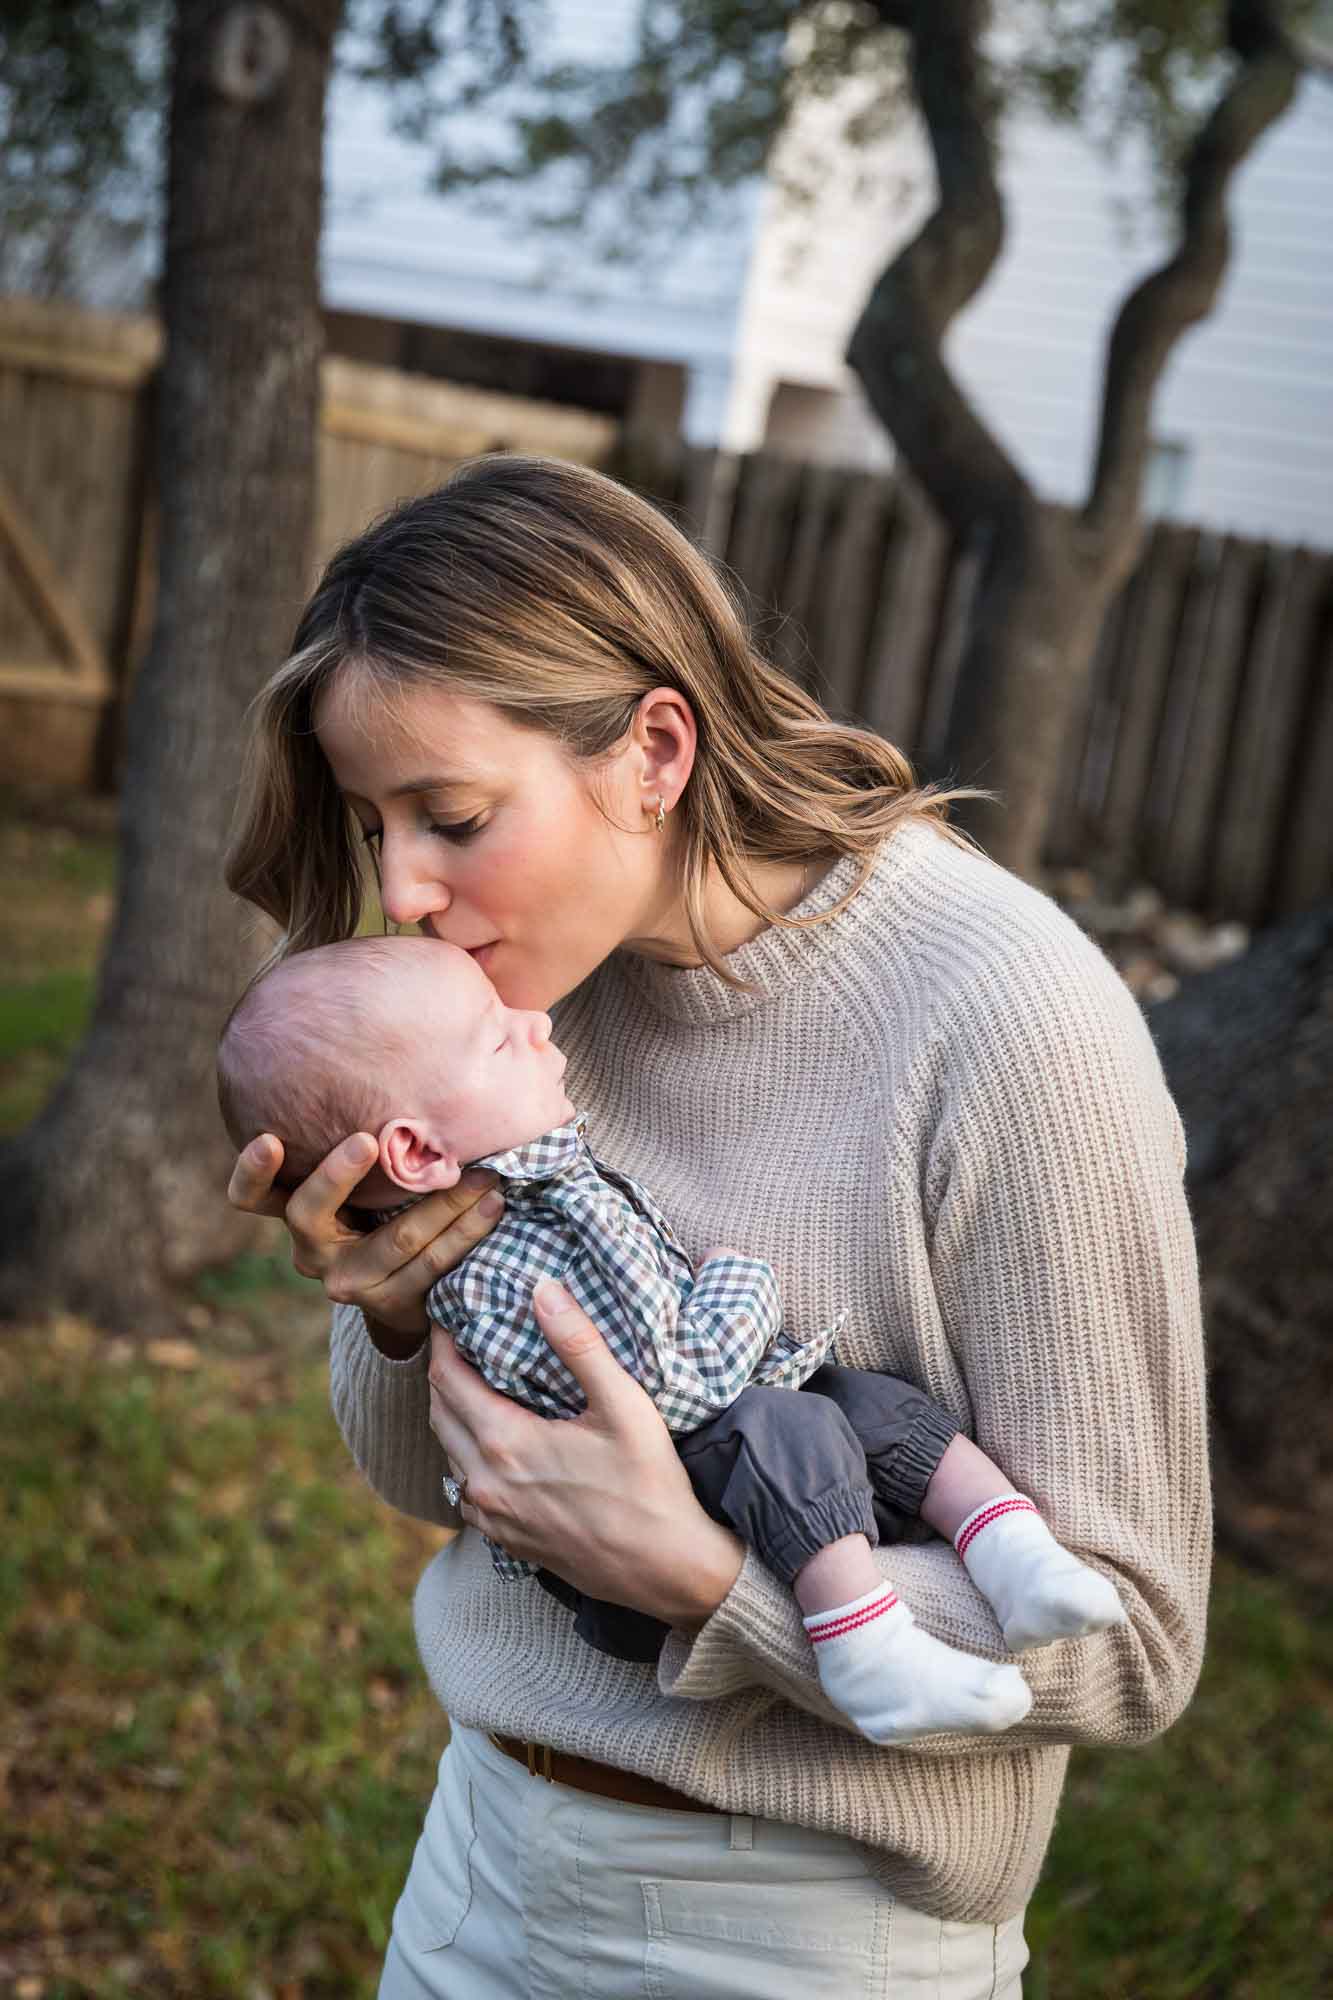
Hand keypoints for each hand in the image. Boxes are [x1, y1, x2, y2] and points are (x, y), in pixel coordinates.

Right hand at [227, 1131, 504, 1350]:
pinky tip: (494, 1204)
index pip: (250, 1198)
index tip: (268, 1138)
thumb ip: (358, 1136)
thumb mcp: (362, 1182)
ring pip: (395, 1239)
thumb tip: (380, 1041)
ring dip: (444, 1201)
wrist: (408, 1292)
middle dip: (336, 1175)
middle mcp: (311, 1250)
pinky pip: (431, 1263)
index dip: (252, 1171)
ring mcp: (349, 1282)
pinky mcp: (391, 1303)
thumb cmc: (384, 1208)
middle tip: (365, 1140)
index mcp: (297, 1212)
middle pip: (308, 1213)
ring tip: (482, 1172)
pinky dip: (466, 1229)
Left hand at [428, 1278, 744, 1625]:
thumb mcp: (623, 1404)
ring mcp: (492, 1517)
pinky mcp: (506, 1541)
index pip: (446, 1378)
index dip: (442, 1341)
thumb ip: (579, 1344)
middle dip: (444, 1372)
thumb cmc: (649, 1484)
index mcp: (504, 1442)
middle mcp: (485, 1482)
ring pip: (448, 1453)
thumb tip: (543, 1290)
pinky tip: (493, 1445)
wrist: (666, 1568)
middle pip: (439, 1413)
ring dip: (452, 1416)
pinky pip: (465, 1490)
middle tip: (461, 1343)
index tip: (450, 1314)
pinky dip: (466, 1458)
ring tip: (476, 1385)